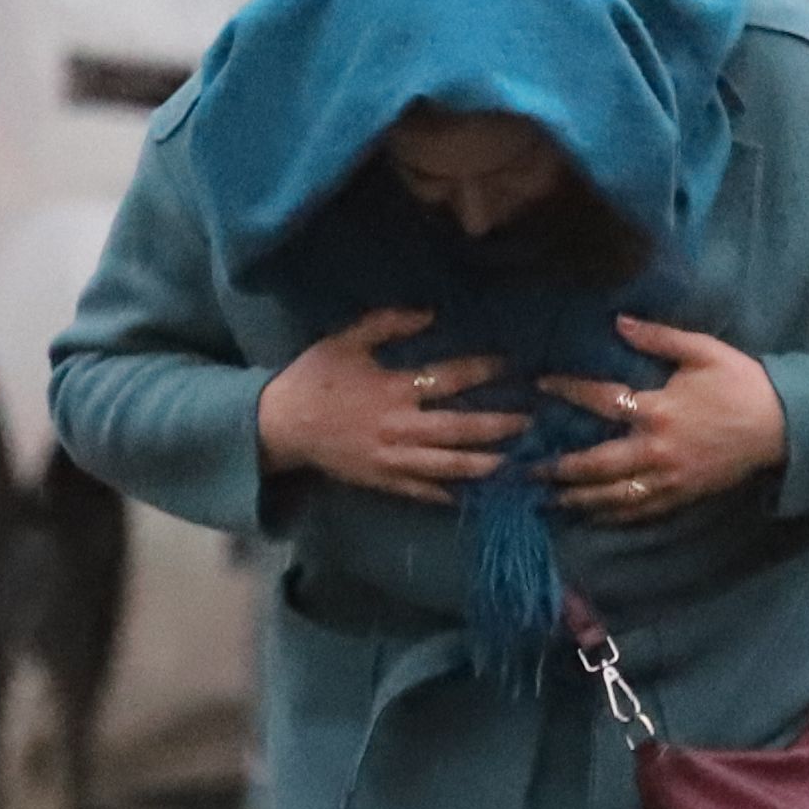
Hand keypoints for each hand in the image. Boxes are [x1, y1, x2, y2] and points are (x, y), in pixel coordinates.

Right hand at [260, 307, 525, 505]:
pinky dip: (449, 494)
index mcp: (392, 389)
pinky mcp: (382, 480)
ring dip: (483, 464)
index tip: (510, 365)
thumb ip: (389, 323)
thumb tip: (431, 313)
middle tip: (530, 421)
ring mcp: (391, 459)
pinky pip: (421, 491)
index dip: (483, 371)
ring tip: (514, 463)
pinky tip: (474, 495)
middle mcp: (397, 427)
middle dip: (497, 425)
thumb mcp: (347, 339)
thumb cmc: (314, 377)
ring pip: (446, 465)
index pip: (448, 379)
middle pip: (458, 428)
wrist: (278, 425)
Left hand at [547, 318, 784, 524]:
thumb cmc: (741, 383)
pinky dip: (612, 516)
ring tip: (549, 500)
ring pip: (613, 496)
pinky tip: (591, 516)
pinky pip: (639, 512)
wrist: (783, 426)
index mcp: (659, 409)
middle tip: (527, 470)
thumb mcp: (703, 350)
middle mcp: (656, 450)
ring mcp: (668, 479)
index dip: (568, 391)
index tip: (540, 385)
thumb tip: (617, 321)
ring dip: (578, 500)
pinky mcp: (682, 496)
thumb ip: (657, 337)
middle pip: (596, 465)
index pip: (601, 400)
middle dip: (559, 469)